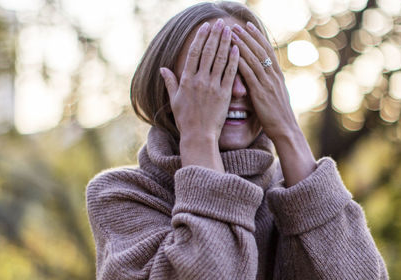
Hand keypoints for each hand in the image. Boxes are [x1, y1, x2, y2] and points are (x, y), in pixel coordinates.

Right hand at [160, 19, 239, 142]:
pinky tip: (237, 49)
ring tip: (229, 30)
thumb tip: (163, 69)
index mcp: (186, 80)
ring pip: (220, 60)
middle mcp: (199, 81)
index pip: (194, 53)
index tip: (205, 27)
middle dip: (214, 35)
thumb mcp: (174, 100)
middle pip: (208, 52)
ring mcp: (212, 87)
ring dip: (225, 43)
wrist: (198, 136)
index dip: (200, 38)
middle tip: (219, 23)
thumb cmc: (185, 120)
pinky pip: (230, 74)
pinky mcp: (224, 94)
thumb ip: (170, 82)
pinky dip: (234, 60)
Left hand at [231, 22, 297, 139]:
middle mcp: (274, 77)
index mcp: (278, 76)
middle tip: (236, 25)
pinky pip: (249, 74)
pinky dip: (240, 62)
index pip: (267, 51)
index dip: (258, 37)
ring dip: (241, 45)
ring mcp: (268, 84)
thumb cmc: (279, 116)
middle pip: (260, 51)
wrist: (286, 130)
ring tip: (231, 34)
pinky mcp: (260, 93)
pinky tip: (232, 55)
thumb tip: (265, 77)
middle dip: (247, 37)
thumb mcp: (277, 96)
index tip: (249, 27)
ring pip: (254, 59)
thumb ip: (271, 84)